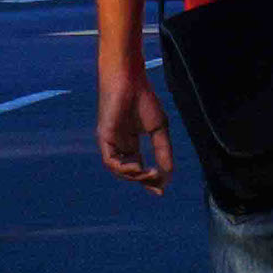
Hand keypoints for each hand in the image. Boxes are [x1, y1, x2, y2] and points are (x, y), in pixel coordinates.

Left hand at [96, 65, 173, 194]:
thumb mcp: (159, 129)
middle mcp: (118, 146)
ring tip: (150, 174)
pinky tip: (137, 167)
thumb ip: (163, 150)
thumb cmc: (144, 100)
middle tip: (158, 184)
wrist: (130, 81)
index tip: (161, 190)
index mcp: (130, 143)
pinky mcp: (104, 137)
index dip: (149, 180)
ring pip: (118, 170)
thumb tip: (168, 172)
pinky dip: (123, 168)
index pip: (139, 167)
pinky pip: (110, 160)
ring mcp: (110, 142)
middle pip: (129, 172)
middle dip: (143, 180)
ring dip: (134, 176)